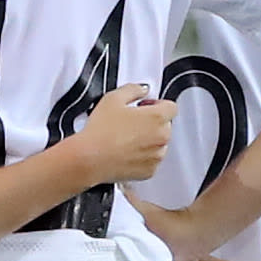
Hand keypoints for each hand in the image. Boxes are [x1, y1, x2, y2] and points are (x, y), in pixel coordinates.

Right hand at [56, 85, 174, 186]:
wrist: (89, 159)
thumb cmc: (100, 131)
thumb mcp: (113, 98)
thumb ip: (133, 89)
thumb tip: (142, 90)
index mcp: (157, 117)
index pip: (171, 106)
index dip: (158, 104)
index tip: (145, 107)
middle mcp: (162, 138)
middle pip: (166, 125)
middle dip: (152, 122)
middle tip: (131, 123)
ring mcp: (157, 156)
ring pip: (159, 144)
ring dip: (149, 140)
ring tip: (126, 139)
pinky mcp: (149, 171)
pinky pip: (151, 160)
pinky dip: (143, 157)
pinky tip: (125, 152)